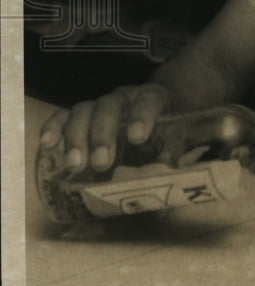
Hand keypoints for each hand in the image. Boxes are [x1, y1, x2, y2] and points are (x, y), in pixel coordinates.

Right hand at [38, 83, 172, 173]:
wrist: (155, 112)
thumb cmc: (165, 131)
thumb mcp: (176, 141)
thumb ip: (173, 158)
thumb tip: (169, 186)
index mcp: (154, 100)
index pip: (148, 102)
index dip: (142, 117)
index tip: (138, 138)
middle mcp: (124, 98)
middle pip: (109, 107)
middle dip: (103, 135)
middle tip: (101, 162)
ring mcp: (100, 105)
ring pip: (83, 111)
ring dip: (76, 138)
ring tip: (75, 165)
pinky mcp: (81, 117)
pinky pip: (63, 116)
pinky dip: (53, 128)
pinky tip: (47, 144)